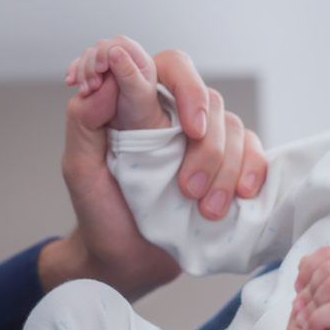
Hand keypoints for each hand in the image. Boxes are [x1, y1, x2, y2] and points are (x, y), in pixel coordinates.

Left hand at [41, 46, 268, 298]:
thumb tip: (107, 77)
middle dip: (205, 140)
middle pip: (206, 95)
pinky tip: (240, 195)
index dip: (182, 84)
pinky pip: (251, 149)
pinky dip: (251, 169)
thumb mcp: (78, 167)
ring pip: (230, 125)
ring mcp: (201, 140)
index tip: (187, 127)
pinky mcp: (226, 165)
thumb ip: (84, 118)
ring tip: (204, 208)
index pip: (164, 67)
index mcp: (136, 106)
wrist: (123, 263)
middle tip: (189, 185)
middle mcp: (172, 114)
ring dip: (222, 168)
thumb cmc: (100, 211)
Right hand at [64, 36, 169, 129]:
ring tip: (86, 91)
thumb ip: (128, 72)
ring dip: (83, 72)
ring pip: (89, 56)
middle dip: (92, 65)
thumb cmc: (140, 109)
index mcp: (138, 58)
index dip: (106, 51)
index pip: (119, 42)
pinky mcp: (98, 71)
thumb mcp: (138, 93)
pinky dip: (74, 72)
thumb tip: (115, 51)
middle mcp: (123, 57)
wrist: (133, 124)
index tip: (101, 69)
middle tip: (93, 86)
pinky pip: (82, 65)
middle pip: (101, 48)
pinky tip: (71, 82)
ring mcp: (109, 63)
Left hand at [293, 247, 329, 329]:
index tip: (299, 287)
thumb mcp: (319, 294)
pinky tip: (311, 329)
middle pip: (327, 268)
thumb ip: (313, 275)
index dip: (307, 268)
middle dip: (307, 289)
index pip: (327, 252)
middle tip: (298, 308)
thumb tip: (302, 265)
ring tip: (303, 320)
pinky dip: (317, 319)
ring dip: (311, 305)